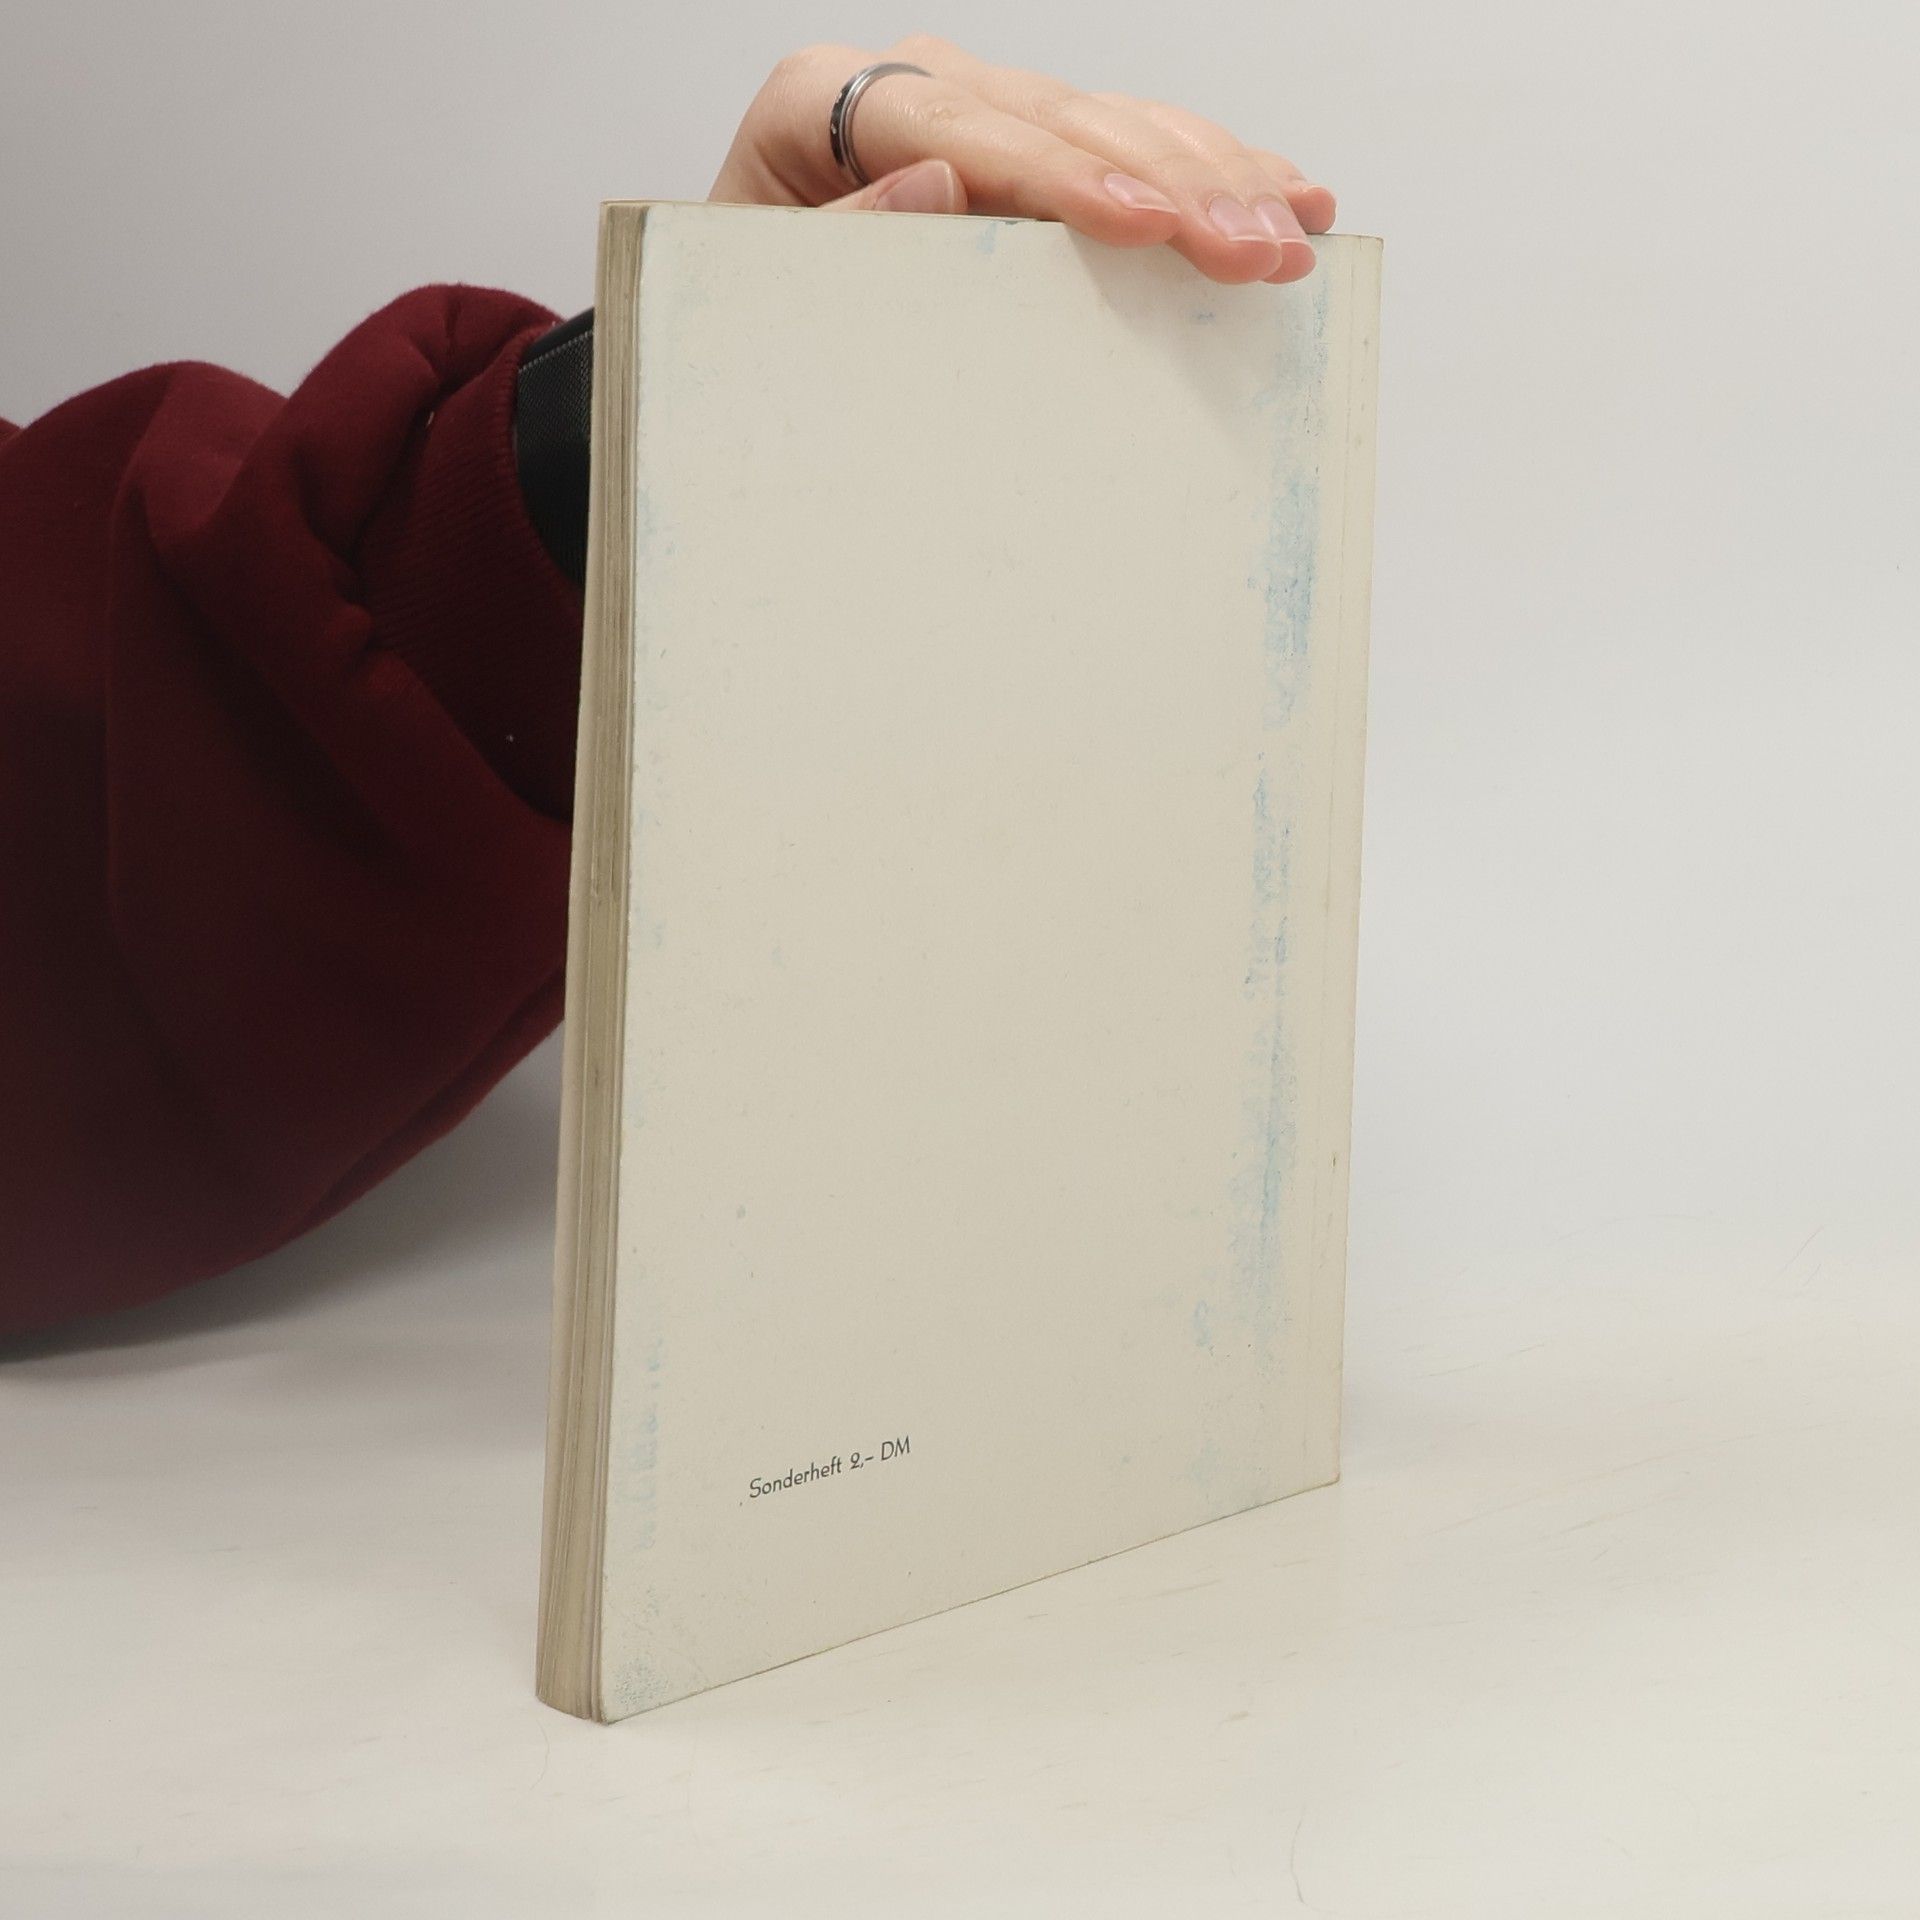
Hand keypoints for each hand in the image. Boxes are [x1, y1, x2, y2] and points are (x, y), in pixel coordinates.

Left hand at [708, 35, 1335, 285]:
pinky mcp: (1028, 142)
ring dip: (1215, 177)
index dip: (1061, 173)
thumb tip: (939, 180)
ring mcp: (976, 108)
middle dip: (1170, 183)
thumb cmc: (750, 317)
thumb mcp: (761, 291)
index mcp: (824, 105)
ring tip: (1289, 233)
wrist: (749, 327)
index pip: (957, 129)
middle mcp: (909, 87)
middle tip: (1253, 247)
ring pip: (1114, 121)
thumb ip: (841, 241)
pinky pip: (1131, 143)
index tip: (1143, 220)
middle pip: (1057, 118)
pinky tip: (1283, 192)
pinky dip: (1211, 169)